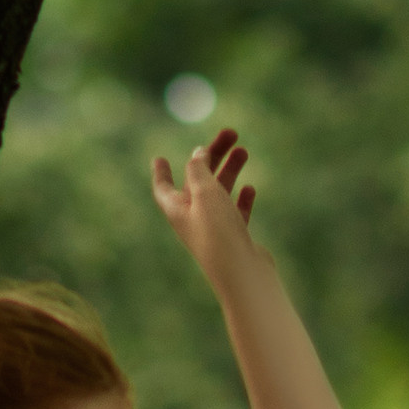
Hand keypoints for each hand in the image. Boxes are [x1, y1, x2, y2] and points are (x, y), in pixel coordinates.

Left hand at [149, 126, 261, 284]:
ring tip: (244, 151)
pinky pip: (236, 213)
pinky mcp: (235, 239)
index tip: (159, 159)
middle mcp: (193, 220)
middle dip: (212, 156)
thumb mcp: (205, 193)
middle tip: (231, 133)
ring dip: (230, 171)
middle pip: (199, 181)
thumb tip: (197, 154)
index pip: (163, 188)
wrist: (243, 275)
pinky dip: (241, 199)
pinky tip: (250, 188)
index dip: (161, 173)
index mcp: (178, 211)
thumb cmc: (219, 233)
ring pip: (220, 194)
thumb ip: (199, 170)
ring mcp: (215, 231)